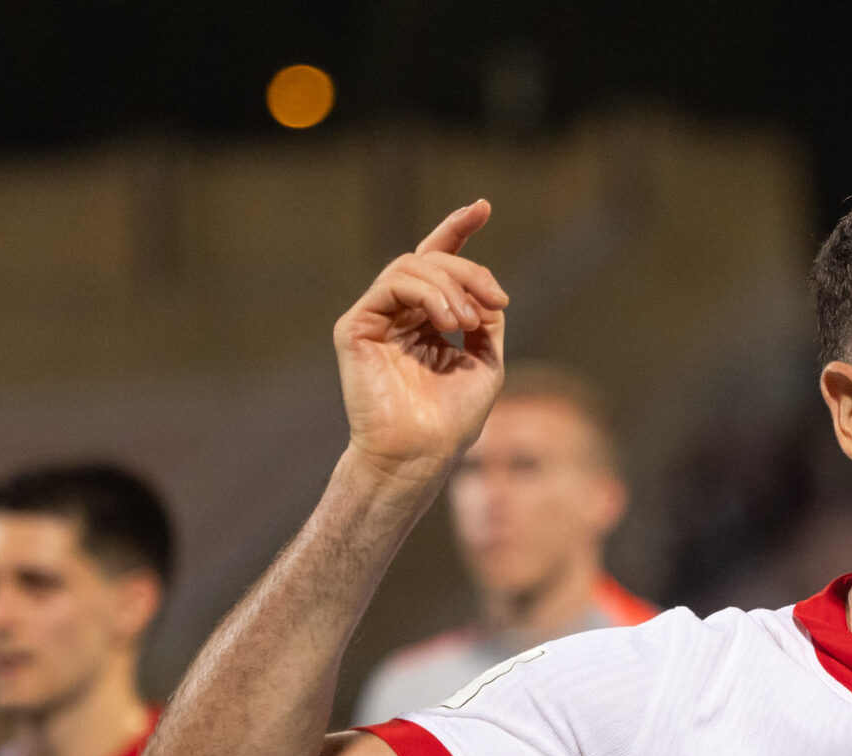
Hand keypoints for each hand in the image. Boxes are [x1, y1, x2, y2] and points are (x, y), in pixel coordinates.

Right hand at [334, 202, 510, 480]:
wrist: (421, 452)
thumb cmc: (451, 420)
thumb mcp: (486, 362)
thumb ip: (486, 320)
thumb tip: (489, 292)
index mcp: (426, 323)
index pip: (438, 265)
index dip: (458, 231)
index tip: (483, 206)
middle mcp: (398, 316)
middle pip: (431, 261)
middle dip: (469, 271)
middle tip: (496, 301)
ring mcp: (374, 319)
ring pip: (411, 267)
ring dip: (450, 286)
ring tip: (467, 323)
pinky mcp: (355, 326)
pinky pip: (392, 285)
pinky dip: (427, 294)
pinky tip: (448, 322)